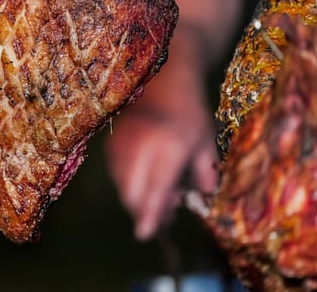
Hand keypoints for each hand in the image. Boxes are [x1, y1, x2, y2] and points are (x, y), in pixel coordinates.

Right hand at [105, 61, 218, 240]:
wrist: (162, 83)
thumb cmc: (190, 114)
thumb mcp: (206, 143)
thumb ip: (205, 172)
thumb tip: (204, 196)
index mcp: (169, 147)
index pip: (155, 188)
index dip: (150, 213)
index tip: (145, 233)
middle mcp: (141, 147)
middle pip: (133, 193)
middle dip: (144, 211)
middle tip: (163, 218)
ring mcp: (122, 145)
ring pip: (122, 186)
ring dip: (137, 199)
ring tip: (159, 197)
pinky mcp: (111, 144)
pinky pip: (116, 175)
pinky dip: (128, 185)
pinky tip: (145, 182)